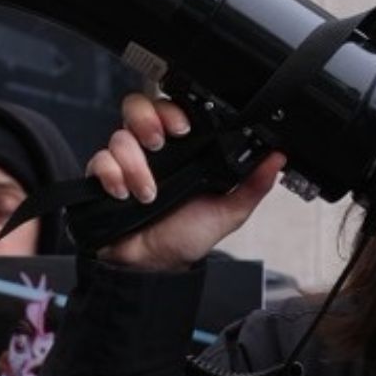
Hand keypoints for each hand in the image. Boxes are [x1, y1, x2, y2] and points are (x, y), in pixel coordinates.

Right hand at [88, 90, 282, 270]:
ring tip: (148, 192)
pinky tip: (123, 194)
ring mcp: (126, 163)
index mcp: (181, 152)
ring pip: (119, 137)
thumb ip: (251, 185)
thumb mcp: (227, 211)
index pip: (171, 110)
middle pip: (138, 108)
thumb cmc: (185, 237)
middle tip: (159, 144)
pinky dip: (111, 175)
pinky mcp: (104, 179)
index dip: (173, 110)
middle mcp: (152, 152)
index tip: (184, 129)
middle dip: (148, 120)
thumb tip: (276, 159)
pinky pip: (99, 161)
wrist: (154, 267)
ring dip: (135, 164)